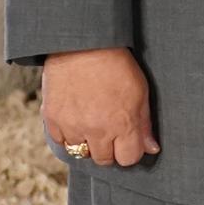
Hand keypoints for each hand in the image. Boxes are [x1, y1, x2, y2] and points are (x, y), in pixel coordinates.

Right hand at [42, 48, 159, 166]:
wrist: (82, 44)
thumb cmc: (116, 65)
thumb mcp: (139, 92)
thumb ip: (144, 124)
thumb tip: (151, 149)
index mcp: (123, 124)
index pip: (128, 159)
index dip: (129, 151)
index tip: (126, 142)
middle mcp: (97, 130)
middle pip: (104, 160)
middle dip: (108, 149)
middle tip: (107, 131)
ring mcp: (73, 126)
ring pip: (80, 152)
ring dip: (86, 142)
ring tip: (89, 121)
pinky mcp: (52, 119)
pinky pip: (60, 141)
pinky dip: (67, 134)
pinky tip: (74, 118)